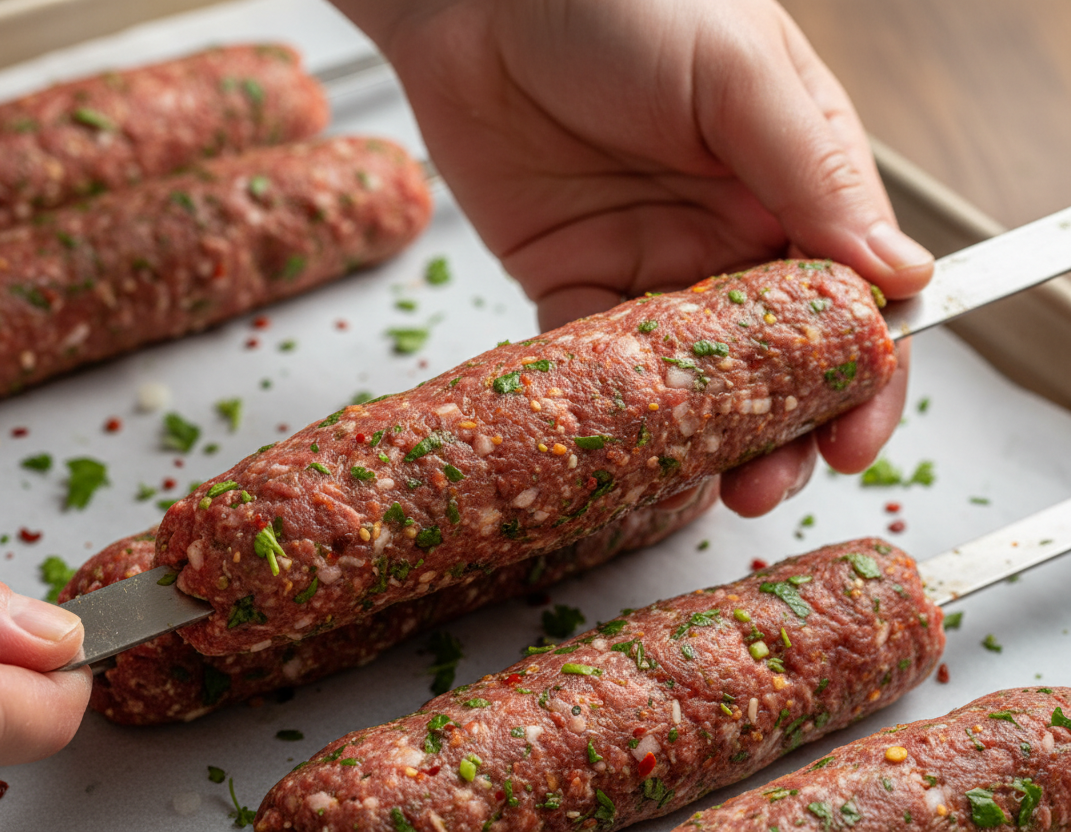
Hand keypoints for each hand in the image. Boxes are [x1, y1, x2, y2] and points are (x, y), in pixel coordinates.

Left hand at [333, 0, 932, 515]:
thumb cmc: (621, 2)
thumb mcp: (737, 71)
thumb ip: (811, 172)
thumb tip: (899, 276)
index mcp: (793, 184)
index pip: (851, 299)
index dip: (863, 376)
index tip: (857, 435)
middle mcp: (731, 238)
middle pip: (780, 361)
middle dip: (790, 430)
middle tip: (775, 484)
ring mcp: (653, 270)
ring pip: (700, 383)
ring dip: (713, 441)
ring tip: (718, 487)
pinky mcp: (573, 288)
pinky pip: (603, 372)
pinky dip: (622, 420)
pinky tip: (636, 457)